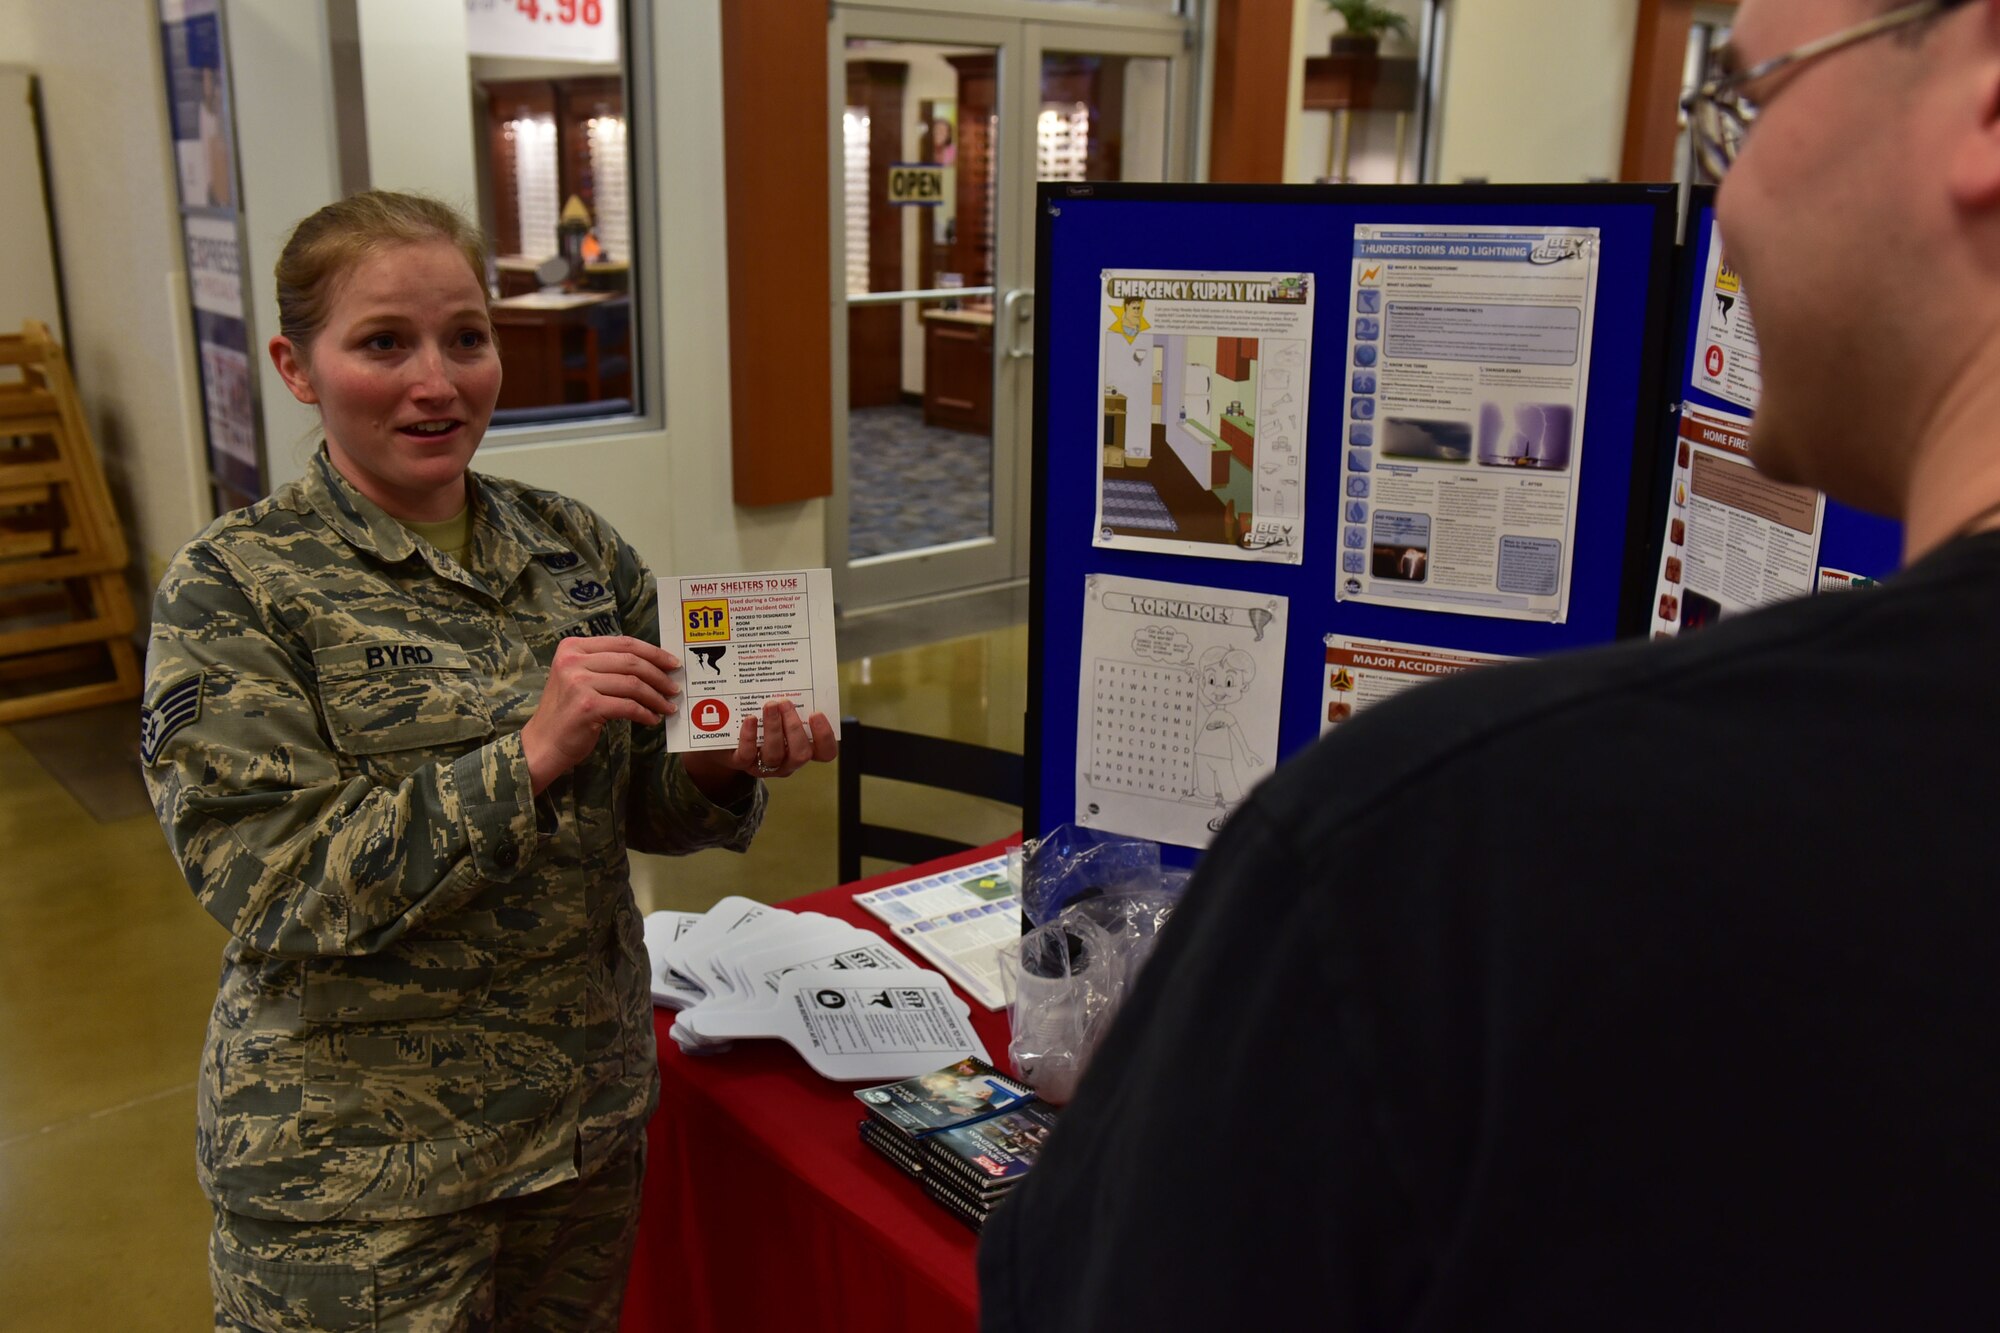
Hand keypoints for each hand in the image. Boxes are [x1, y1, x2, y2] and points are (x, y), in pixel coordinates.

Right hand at [522, 635, 680, 793]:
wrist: (543, 743)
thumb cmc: (567, 712)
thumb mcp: (579, 678)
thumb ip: (605, 665)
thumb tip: (651, 665)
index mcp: (572, 647)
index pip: (623, 643)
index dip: (653, 652)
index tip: (671, 662)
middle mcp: (573, 660)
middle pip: (631, 661)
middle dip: (659, 675)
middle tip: (674, 687)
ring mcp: (578, 682)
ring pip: (633, 684)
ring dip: (656, 697)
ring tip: (667, 707)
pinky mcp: (587, 706)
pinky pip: (628, 706)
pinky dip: (645, 713)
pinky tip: (652, 719)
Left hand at [681, 699, 837, 799]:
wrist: (724, 737)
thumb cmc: (759, 721)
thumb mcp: (778, 712)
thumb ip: (789, 701)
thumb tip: (795, 673)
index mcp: (801, 747)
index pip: (825, 752)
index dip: (825, 736)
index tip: (816, 713)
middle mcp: (787, 760)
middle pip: (801, 754)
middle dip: (794, 727)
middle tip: (785, 702)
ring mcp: (764, 764)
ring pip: (775, 754)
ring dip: (773, 727)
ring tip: (769, 705)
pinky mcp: (741, 762)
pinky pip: (747, 754)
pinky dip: (750, 736)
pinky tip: (750, 718)